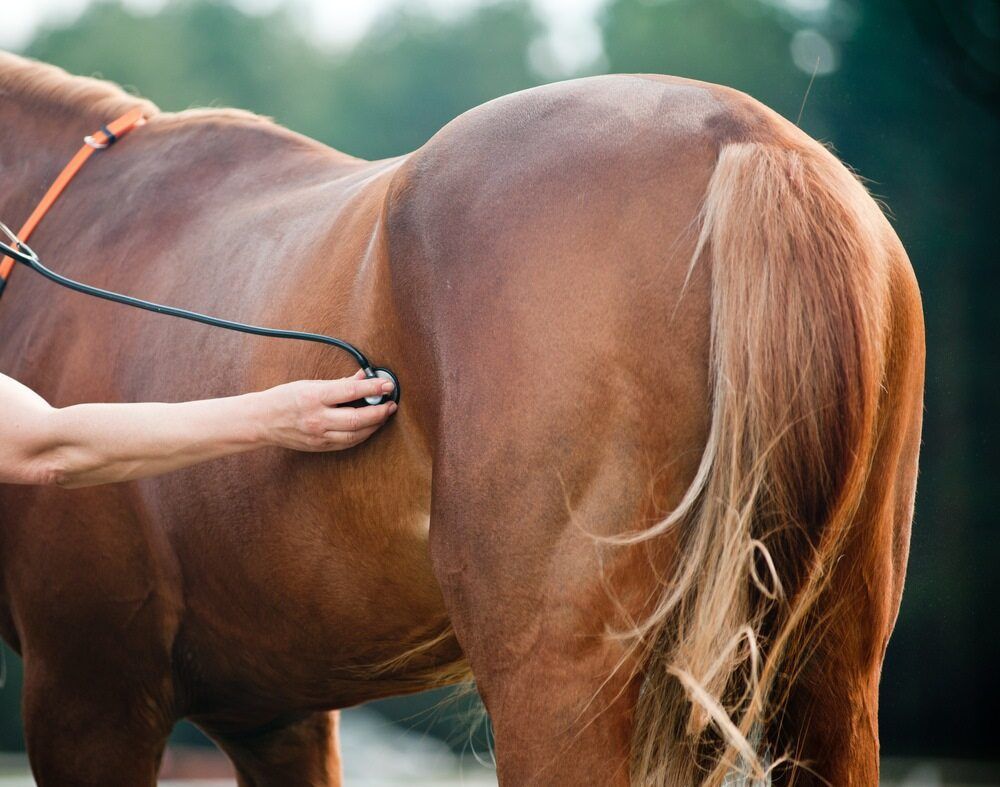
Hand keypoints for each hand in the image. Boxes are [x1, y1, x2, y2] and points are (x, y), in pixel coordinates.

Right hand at [259, 371, 396, 450]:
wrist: (261, 421)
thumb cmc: (284, 398)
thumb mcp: (309, 384)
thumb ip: (339, 382)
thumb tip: (363, 377)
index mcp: (314, 397)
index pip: (350, 392)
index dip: (373, 388)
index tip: (387, 384)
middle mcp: (317, 418)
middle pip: (357, 419)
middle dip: (379, 412)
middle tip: (391, 403)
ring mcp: (318, 436)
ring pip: (355, 435)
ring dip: (374, 425)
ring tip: (384, 414)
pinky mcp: (320, 447)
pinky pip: (347, 443)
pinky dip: (362, 435)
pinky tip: (370, 427)